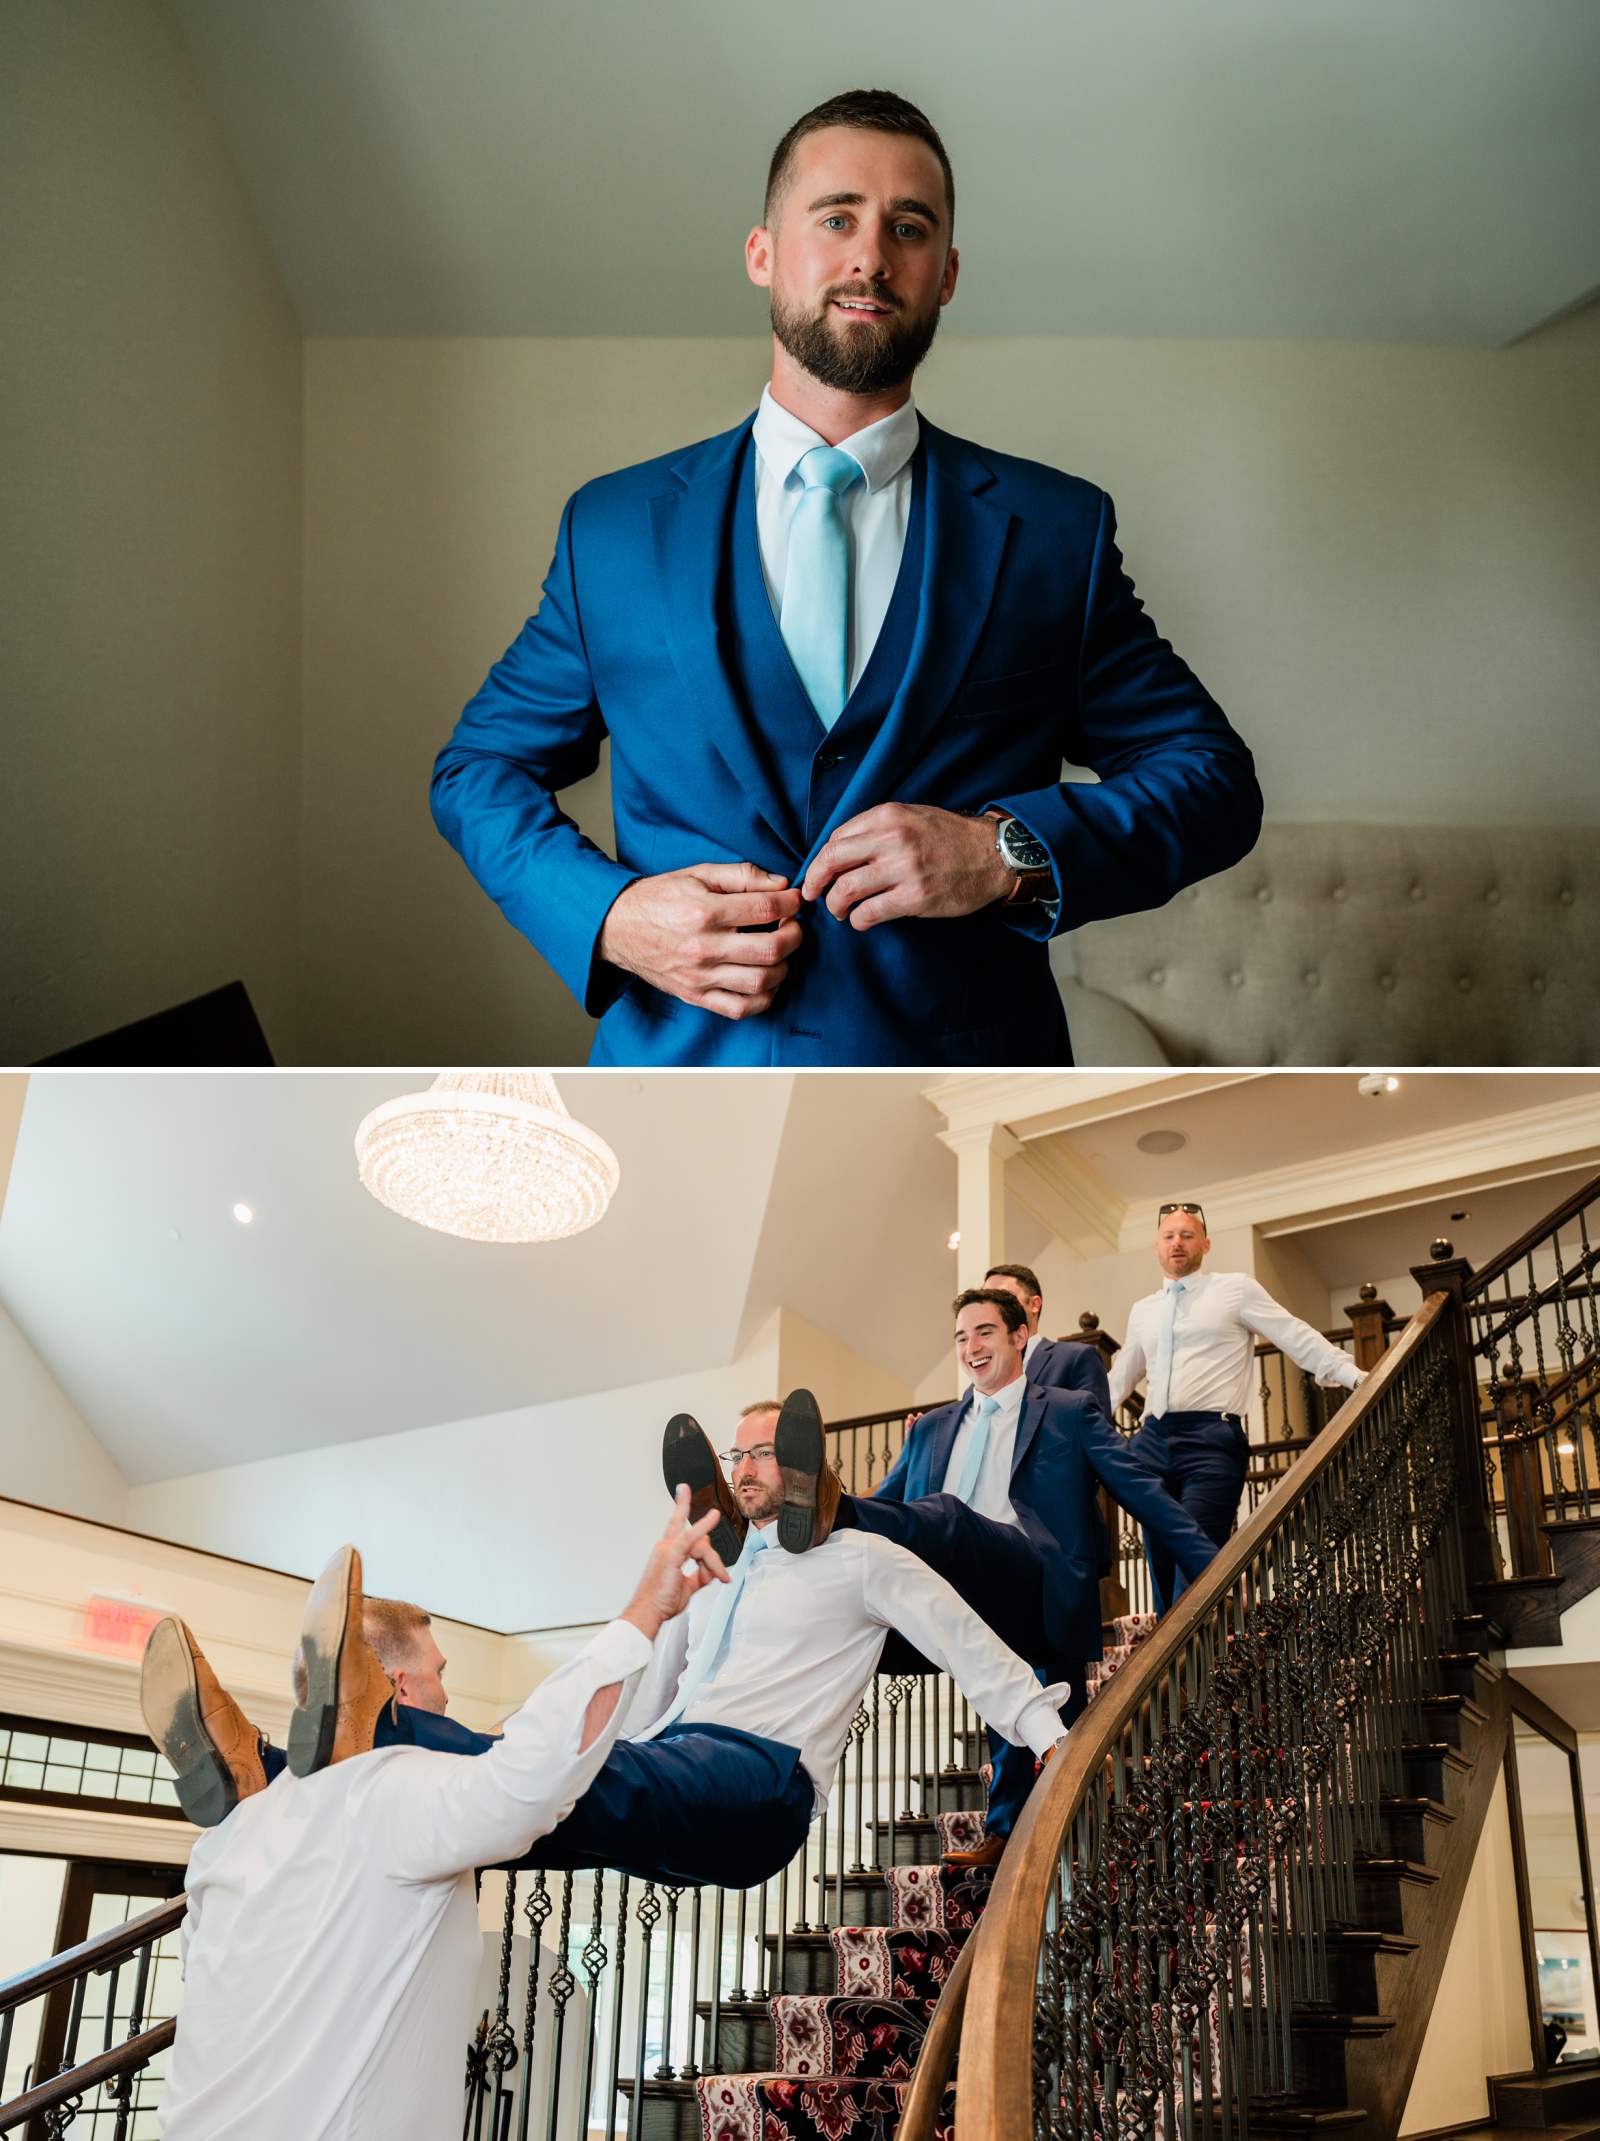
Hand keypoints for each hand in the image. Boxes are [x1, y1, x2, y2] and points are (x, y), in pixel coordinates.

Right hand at [599, 865, 802, 1018]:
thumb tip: (781, 885)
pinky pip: (740, 1008)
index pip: (765, 909)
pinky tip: (766, 981)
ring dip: (783, 967)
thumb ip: (741, 876)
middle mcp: (703, 947)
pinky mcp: (695, 995)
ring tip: (779, 952)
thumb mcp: (697, 874)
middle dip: (793, 936)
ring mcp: (699, 976)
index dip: (790, 904)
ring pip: (761, 982)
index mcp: (704, 912)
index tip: (794, 901)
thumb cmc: (659, 898)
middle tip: (791, 927)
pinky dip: (763, 998)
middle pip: (770, 949)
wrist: (617, 927)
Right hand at [620, 1487, 730, 1641]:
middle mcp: (666, 1546)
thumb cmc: (660, 1602)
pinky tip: (713, 1517)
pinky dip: (703, 1526)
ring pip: (701, 1544)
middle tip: (720, 1576)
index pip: (678, 1523)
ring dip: (713, 1563)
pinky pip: (691, 1537)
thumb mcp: (686, 1587)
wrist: (649, 1612)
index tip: (684, 1489)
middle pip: (698, 1537)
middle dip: (711, 1555)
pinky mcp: (671, 1555)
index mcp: (667, 1551)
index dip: (682, 1504)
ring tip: (717, 1578)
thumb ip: (698, 1576)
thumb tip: (709, 1573)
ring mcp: (668, 1549)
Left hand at [800, 805, 1015, 929]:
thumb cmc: (949, 837)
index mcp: (888, 816)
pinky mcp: (915, 897)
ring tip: (840, 911)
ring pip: (846, 889)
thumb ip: (876, 828)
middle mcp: (893, 839)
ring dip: (835, 905)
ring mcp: (904, 869)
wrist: (993, 855)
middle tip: (812, 894)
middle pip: (832, 861)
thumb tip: (837, 850)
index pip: (836, 839)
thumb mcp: (911, 816)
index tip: (819, 874)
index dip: (821, 860)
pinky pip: (869, 913)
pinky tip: (862, 921)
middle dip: (814, 882)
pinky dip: (858, 921)